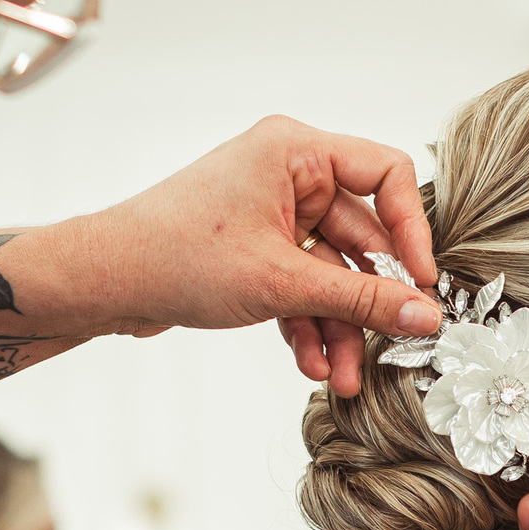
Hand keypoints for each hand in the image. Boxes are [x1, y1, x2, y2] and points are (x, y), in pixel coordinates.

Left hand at [72, 115, 441, 391]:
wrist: (104, 283)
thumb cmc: (174, 256)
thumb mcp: (281, 284)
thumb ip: (361, 300)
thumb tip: (423, 315)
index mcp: (296, 152)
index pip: (386, 174)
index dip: (411, 230)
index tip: (422, 283)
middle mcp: (288, 175)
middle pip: (362, 237)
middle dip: (370, 303)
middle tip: (391, 348)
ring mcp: (273, 214)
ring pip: (332, 273)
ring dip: (340, 326)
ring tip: (342, 377)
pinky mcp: (258, 251)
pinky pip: (303, 287)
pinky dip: (309, 325)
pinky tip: (312, 365)